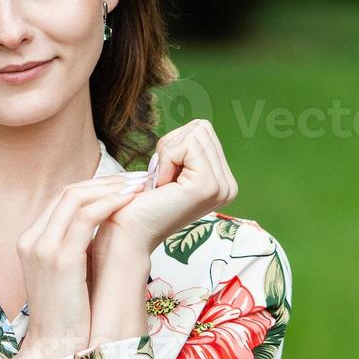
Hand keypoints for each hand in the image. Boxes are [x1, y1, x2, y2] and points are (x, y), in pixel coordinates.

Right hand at [14, 173, 145, 358]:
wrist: (53, 349)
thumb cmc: (68, 316)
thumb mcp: (67, 275)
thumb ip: (76, 247)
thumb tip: (105, 228)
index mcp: (30, 240)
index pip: (62, 199)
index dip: (94, 186)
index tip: (122, 185)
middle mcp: (31, 239)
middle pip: (68, 192)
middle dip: (105, 181)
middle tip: (136, 179)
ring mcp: (43, 248)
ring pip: (75, 198)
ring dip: (110, 188)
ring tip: (138, 186)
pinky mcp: (60, 260)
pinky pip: (85, 218)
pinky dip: (109, 204)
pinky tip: (130, 202)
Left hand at [94, 119, 238, 258]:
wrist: (129, 231)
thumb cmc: (142, 201)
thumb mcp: (173, 169)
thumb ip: (190, 150)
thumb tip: (197, 127)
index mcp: (223, 182)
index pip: (203, 131)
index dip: (175, 145)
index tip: (165, 175)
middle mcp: (229, 186)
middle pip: (201, 129)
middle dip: (172, 146)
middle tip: (162, 178)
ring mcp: (222, 187)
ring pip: (195, 134)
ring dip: (168, 153)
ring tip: (163, 182)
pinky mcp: (207, 185)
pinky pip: (187, 145)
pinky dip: (167, 159)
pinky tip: (163, 185)